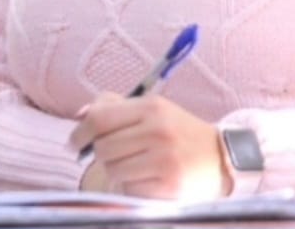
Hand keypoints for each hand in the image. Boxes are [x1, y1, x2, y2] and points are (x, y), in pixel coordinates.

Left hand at [70, 93, 231, 200]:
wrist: (220, 157)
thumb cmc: (178, 132)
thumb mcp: (152, 110)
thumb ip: (115, 108)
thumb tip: (80, 115)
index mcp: (151, 107)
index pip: (100, 118)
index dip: (80, 132)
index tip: (74, 143)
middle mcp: (157, 130)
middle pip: (103, 148)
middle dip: (101, 154)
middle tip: (114, 155)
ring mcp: (163, 158)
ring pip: (113, 170)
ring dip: (117, 171)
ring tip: (135, 166)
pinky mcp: (167, 185)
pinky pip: (129, 188)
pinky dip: (131, 186)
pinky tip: (147, 179)